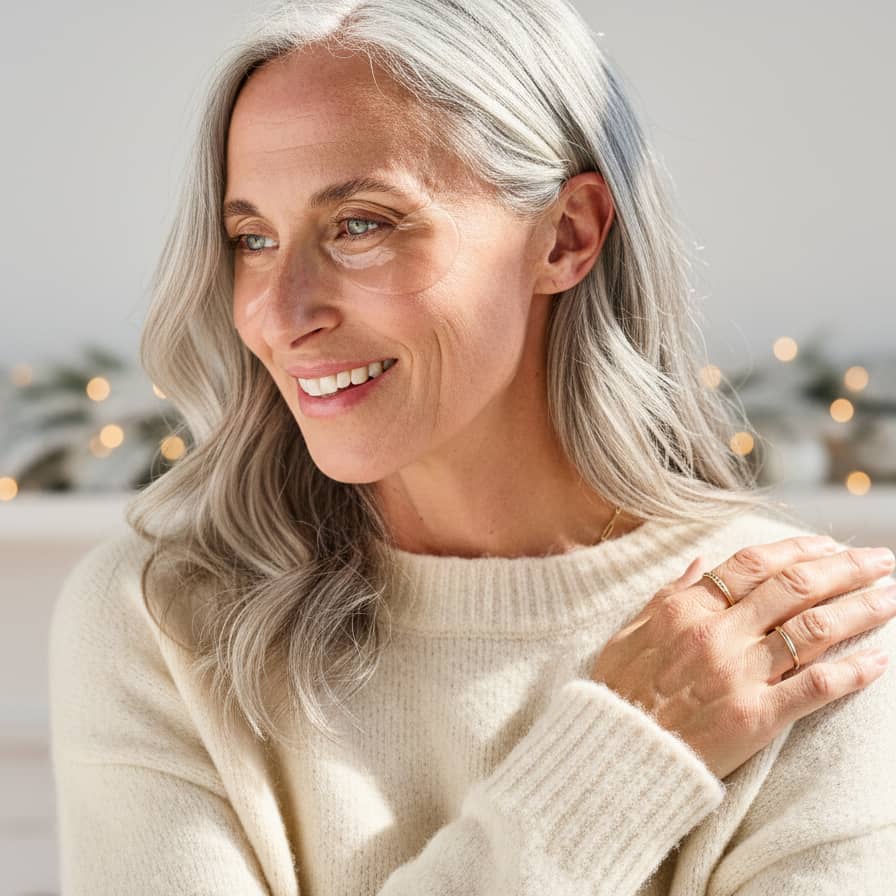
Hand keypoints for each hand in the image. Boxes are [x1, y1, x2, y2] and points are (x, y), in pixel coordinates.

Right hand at [589, 536, 895, 779]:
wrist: (617, 754)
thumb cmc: (619, 692)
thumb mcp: (630, 631)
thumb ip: (668, 594)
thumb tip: (697, 562)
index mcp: (686, 608)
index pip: (753, 564)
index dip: (797, 549)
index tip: (827, 544)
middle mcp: (718, 633)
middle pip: (794, 587)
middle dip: (845, 568)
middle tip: (880, 559)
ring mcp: (740, 674)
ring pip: (814, 628)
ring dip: (861, 608)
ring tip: (892, 596)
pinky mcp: (758, 717)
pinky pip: (815, 687)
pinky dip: (852, 672)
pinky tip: (879, 661)